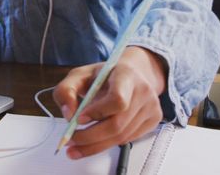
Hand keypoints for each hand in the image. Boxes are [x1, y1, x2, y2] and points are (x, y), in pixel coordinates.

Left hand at [52, 47, 167, 158]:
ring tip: (77, 145)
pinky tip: (96, 140)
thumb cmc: (106, 75)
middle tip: (70, 142)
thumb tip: (68, 114)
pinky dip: (108, 143)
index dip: (97, 113)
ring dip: (95, 145)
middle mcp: (143, 91)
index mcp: (126, 74)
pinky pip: (128, 140)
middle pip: (117, 124)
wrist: (134, 74)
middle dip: (90, 137)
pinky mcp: (153, 120)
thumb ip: (66, 90)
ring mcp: (151, 107)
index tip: (78, 119)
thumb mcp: (80, 75)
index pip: (118, 99)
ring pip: (121, 137)